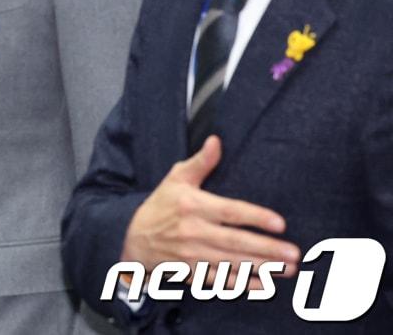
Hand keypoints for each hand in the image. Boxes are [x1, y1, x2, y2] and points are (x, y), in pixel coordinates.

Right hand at [121, 137, 300, 283]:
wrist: (133, 237)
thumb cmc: (161, 205)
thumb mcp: (176, 179)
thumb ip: (200, 162)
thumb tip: (216, 141)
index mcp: (192, 205)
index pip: (229, 212)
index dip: (255, 217)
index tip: (280, 223)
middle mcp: (193, 231)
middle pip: (236, 241)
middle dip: (267, 249)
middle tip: (294, 253)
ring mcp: (192, 255)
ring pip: (233, 264)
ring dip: (262, 268)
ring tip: (288, 269)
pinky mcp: (191, 273)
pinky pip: (221, 281)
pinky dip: (243, 285)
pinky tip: (265, 285)